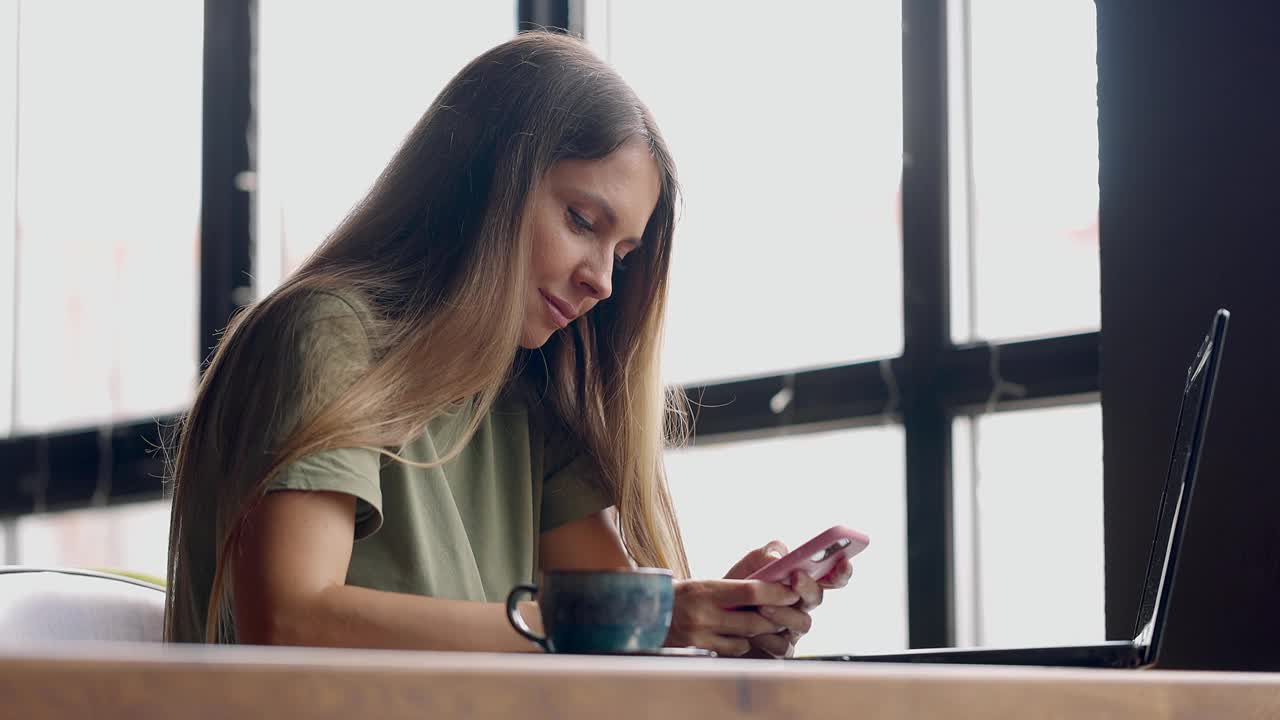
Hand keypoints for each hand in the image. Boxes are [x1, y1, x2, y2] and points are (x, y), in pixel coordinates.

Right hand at [665, 578, 798, 656]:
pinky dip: (743, 643)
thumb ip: (734, 585)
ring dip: (761, 631)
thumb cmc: (681, 595)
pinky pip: (733, 649)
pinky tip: (743, 636)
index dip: (776, 593)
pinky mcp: (700, 649)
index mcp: (707, 589)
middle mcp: (705, 612)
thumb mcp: (704, 583)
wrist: (646, 613)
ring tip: (767, 623)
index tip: (792, 592)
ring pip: (747, 638)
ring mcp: (702, 634)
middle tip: (788, 611)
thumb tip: (768, 576)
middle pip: (755, 620)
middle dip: (775, 617)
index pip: (751, 591)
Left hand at [723, 541, 854, 657]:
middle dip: (807, 587)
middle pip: (817, 597)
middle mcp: (801, 605)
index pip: (829, 577)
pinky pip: (783, 647)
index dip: (841, 571)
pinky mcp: (780, 650)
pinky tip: (753, 632)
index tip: (844, 561)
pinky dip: (768, 637)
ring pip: (803, 623)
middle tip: (794, 578)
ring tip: (762, 605)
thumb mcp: (748, 566)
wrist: (714, 620)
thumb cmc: (737, 590)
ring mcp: (792, 629)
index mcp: (799, 582)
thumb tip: (779, 556)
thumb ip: (764, 555)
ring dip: (783, 612)